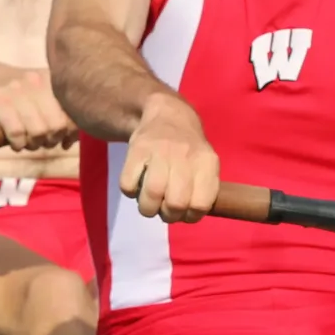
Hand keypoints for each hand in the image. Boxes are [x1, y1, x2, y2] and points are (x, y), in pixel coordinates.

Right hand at [0, 62, 74, 150]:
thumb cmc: (17, 93)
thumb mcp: (41, 93)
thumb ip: (60, 112)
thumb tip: (69, 141)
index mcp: (52, 79)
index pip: (74, 112)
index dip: (71, 132)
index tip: (63, 140)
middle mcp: (37, 81)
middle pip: (56, 125)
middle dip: (51, 141)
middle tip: (42, 142)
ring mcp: (16, 89)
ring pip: (38, 131)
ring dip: (33, 145)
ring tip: (27, 143)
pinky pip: (16, 133)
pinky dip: (18, 144)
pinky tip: (15, 143)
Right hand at [119, 92, 218, 221]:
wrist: (167, 116)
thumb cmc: (188, 151)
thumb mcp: (204, 165)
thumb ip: (202, 191)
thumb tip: (188, 217)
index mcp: (206, 162)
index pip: (201, 204)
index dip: (191, 217)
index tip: (184, 214)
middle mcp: (185, 155)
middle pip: (176, 203)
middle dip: (168, 216)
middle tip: (165, 210)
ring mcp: (159, 150)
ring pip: (151, 195)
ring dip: (148, 208)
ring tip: (149, 204)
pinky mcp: (136, 149)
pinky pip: (128, 185)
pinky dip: (131, 192)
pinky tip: (137, 185)